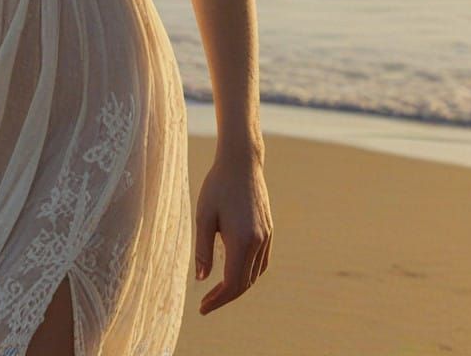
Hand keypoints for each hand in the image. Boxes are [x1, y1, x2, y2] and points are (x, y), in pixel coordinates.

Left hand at [194, 149, 272, 315]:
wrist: (241, 162)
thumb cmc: (217, 186)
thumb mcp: (203, 215)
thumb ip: (202, 249)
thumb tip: (201, 279)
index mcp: (241, 241)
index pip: (232, 283)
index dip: (217, 300)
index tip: (202, 308)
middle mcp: (258, 242)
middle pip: (244, 283)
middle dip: (225, 297)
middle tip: (206, 303)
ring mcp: (266, 236)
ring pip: (255, 274)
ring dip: (238, 286)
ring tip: (218, 290)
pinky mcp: (268, 230)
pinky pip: (261, 262)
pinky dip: (249, 273)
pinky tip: (235, 271)